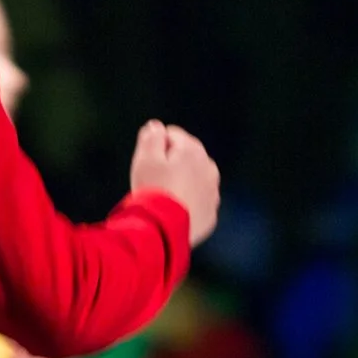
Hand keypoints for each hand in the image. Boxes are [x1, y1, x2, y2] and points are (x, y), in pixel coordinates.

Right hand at [128, 121, 219, 247]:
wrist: (163, 231)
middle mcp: (209, 168)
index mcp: (193, 150)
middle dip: (171, 164)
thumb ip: (151, 137)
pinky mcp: (210, 214)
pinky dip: (187, 204)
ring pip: (194, 180)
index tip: (148, 164)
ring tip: (164, 198)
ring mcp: (212, 193)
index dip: (156, 147)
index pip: (172, 135)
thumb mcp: (145, 159)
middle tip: (154, 182)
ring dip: (182, 184)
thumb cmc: (152, 190)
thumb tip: (156, 126)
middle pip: (186, 157)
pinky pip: (197, 203)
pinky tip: (172, 213)